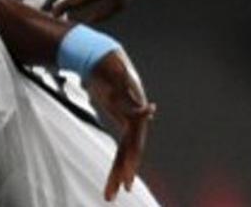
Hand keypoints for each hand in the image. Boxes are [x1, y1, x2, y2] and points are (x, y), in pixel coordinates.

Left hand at [86, 48, 154, 200]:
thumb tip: (147, 105)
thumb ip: (127, 83)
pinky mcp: (121, 124)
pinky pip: (120, 149)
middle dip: (126, 170)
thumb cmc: (110, 63)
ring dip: (118, 174)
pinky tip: (118, 182)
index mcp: (133, 114)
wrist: (103, 57)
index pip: (134, 141)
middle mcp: (134, 122)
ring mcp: (129, 124)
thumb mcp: (118, 71)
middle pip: (132, 151)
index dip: (132, 158)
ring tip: (111, 195)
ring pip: (125, 155)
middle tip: (124, 189)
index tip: (129, 176)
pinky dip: (119, 165)